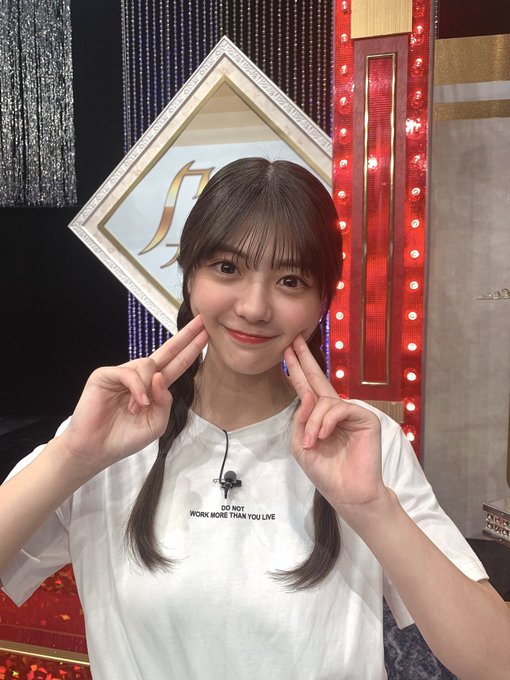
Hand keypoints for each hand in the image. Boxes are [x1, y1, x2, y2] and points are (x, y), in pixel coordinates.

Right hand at [59, 315, 207, 475]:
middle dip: (185, 337)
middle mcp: (140, 376)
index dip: (191, 350)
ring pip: (148, 364)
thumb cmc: (125, 438)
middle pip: (167, 351)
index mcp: (154, 387)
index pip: (177, 364)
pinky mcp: (105, 375)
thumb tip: (162, 377)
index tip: (206, 335)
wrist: (96, 450)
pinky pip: (129, 373)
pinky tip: (136, 404)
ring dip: (148, 387)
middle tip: (201, 322)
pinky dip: (137, 388)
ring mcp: (123, 373)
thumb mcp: (156, 423)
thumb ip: (165, 402)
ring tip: (138, 408)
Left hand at [284, 335, 385, 517]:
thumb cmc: (325, 472)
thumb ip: (300, 419)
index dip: (296, 369)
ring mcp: (352, 413)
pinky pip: (340, 409)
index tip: (286, 351)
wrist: (347, 492)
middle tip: (293, 340)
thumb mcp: (300, 445)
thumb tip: (308, 394)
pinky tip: (322, 437)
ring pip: (325, 402)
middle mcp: (336, 410)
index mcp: (320, 417)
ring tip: (311, 442)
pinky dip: (326, 423)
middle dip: (304, 359)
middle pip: (319, 379)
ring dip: (313, 422)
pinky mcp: (366, 418)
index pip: (307, 387)